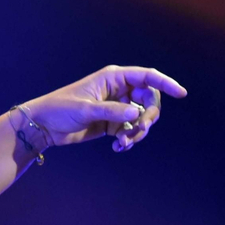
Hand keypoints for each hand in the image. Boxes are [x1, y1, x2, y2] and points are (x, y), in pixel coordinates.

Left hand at [24, 65, 187, 151]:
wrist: (43, 127)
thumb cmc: (58, 109)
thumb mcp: (85, 110)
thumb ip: (111, 111)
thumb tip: (135, 114)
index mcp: (113, 78)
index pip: (147, 76)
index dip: (166, 83)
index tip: (181, 94)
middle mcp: (118, 90)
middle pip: (150, 100)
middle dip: (148, 117)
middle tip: (137, 130)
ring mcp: (116, 107)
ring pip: (142, 118)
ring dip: (138, 132)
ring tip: (123, 143)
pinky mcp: (112, 123)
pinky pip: (131, 131)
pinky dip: (129, 140)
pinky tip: (119, 147)